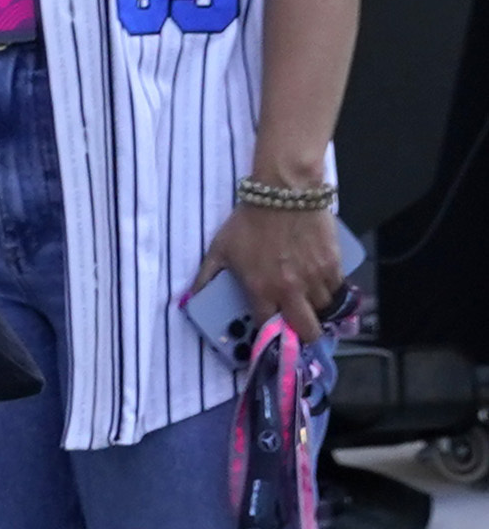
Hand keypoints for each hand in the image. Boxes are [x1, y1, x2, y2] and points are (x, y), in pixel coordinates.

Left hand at [203, 201, 346, 342]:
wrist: (284, 193)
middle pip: (307, 330)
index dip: (269, 333)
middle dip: (303, 335)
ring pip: (325, 311)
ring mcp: (316, 278)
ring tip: (309, 305)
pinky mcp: (334, 264)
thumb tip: (190, 297)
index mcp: (261, 290)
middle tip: (298, 328)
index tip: (269, 334)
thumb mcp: (219, 250)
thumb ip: (206, 277)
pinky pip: (339, 290)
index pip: (268, 327)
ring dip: (317, 311)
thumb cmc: (248, 221)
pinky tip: (323, 288)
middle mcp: (291, 289)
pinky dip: (332, 292)